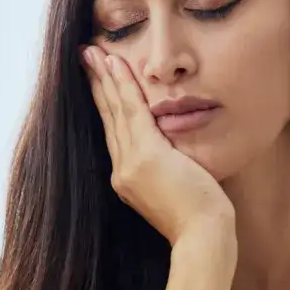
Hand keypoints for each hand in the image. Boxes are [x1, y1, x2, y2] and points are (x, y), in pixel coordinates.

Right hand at [82, 47, 233, 246]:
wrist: (203, 237)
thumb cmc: (200, 219)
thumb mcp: (176, 190)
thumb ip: (166, 169)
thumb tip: (172, 155)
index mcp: (127, 180)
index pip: (114, 133)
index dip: (104, 104)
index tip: (97, 80)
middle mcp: (122, 171)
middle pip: (108, 118)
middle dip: (97, 85)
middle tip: (86, 56)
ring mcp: (131, 164)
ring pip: (116, 111)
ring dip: (105, 78)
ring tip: (93, 52)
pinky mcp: (146, 156)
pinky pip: (132, 112)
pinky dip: (123, 86)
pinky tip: (115, 64)